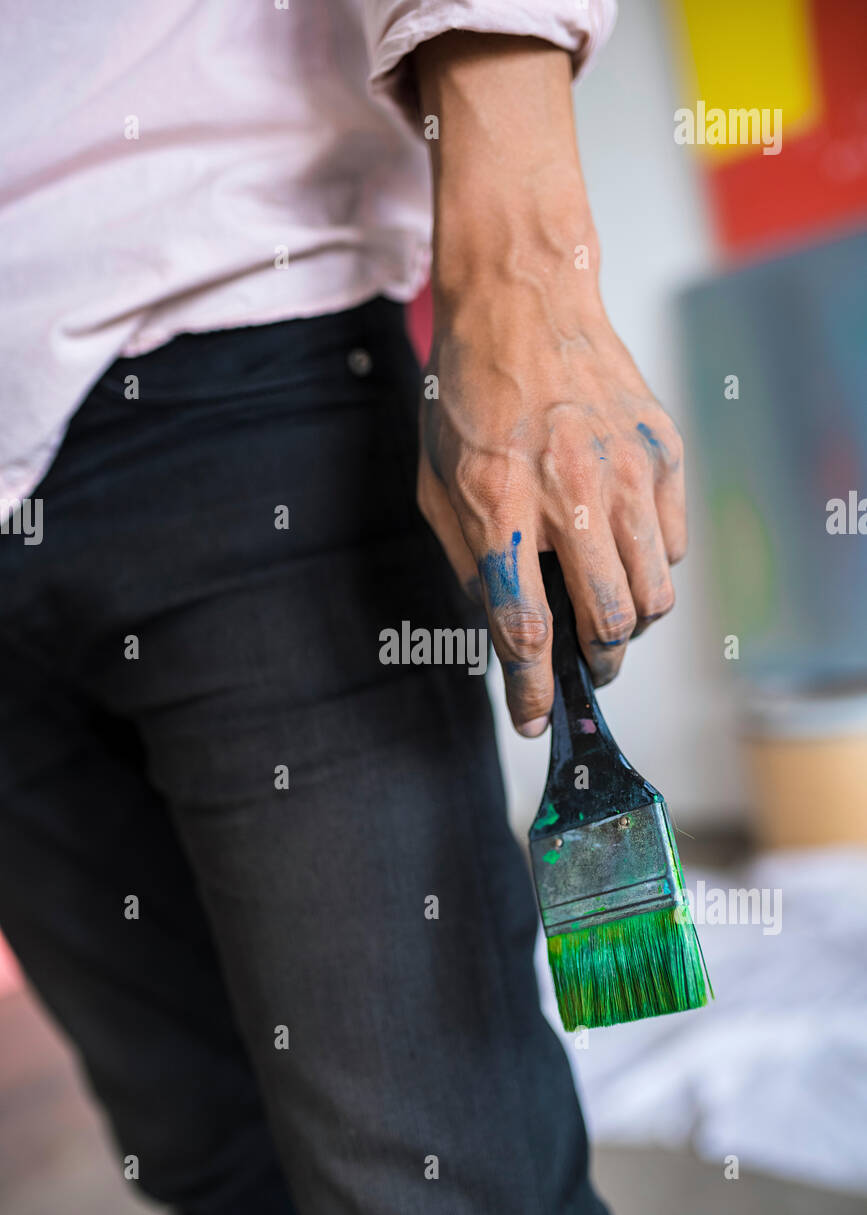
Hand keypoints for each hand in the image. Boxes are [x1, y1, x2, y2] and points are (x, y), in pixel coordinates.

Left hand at [414, 34, 685, 735]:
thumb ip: (471, 564)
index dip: (532, 693)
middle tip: (584, 663)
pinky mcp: (663, 453)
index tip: (535, 720)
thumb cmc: (468, 394)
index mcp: (499, 503)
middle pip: (610, 625)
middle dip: (596, 664)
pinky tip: (619, 546)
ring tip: (604, 606)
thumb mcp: (438, 485)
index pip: (527, 631)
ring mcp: (627, 470)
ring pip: (655, 596)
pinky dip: (651, 566)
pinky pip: (674, 547)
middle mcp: (571, 492)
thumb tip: (507, 637)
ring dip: (629, 623)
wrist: (521, 299)